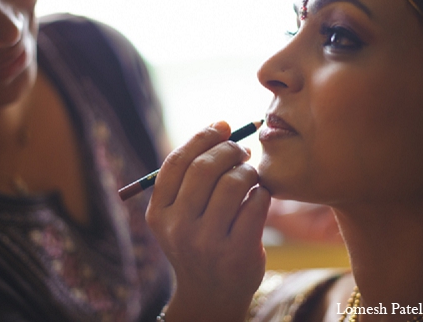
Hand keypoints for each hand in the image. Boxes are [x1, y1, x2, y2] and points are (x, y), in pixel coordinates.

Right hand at [146, 121, 270, 321]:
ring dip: (249, 170)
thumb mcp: (179, 215)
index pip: (176, 162)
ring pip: (234, 183)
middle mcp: (179, 228)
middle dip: (229, 150)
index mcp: (159, 213)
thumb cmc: (199, 241)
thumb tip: (221, 127)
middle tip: (241, 150)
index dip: (202, 137)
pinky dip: (263, 192)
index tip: (222, 126)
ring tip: (251, 174)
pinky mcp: (238, 252)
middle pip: (205, 168)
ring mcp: (207, 242)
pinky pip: (257, 203)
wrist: (212, 295)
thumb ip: (190, 177)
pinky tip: (259, 197)